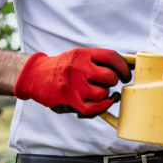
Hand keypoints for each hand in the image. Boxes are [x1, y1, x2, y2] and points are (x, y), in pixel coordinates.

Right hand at [13, 48, 131, 117]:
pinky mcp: (69, 100)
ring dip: (105, 94)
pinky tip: (105, 102)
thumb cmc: (63, 67)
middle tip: (111, 82)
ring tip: (99, 91)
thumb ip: (98, 61)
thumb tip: (126, 67)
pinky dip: (103, 107)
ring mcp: (73, 85)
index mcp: (83, 54)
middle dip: (114, 81)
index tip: (127, 73)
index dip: (123, 66)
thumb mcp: (79, 56)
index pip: (111, 57)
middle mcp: (78, 68)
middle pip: (109, 77)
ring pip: (102, 93)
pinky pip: (93, 109)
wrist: (35, 75)